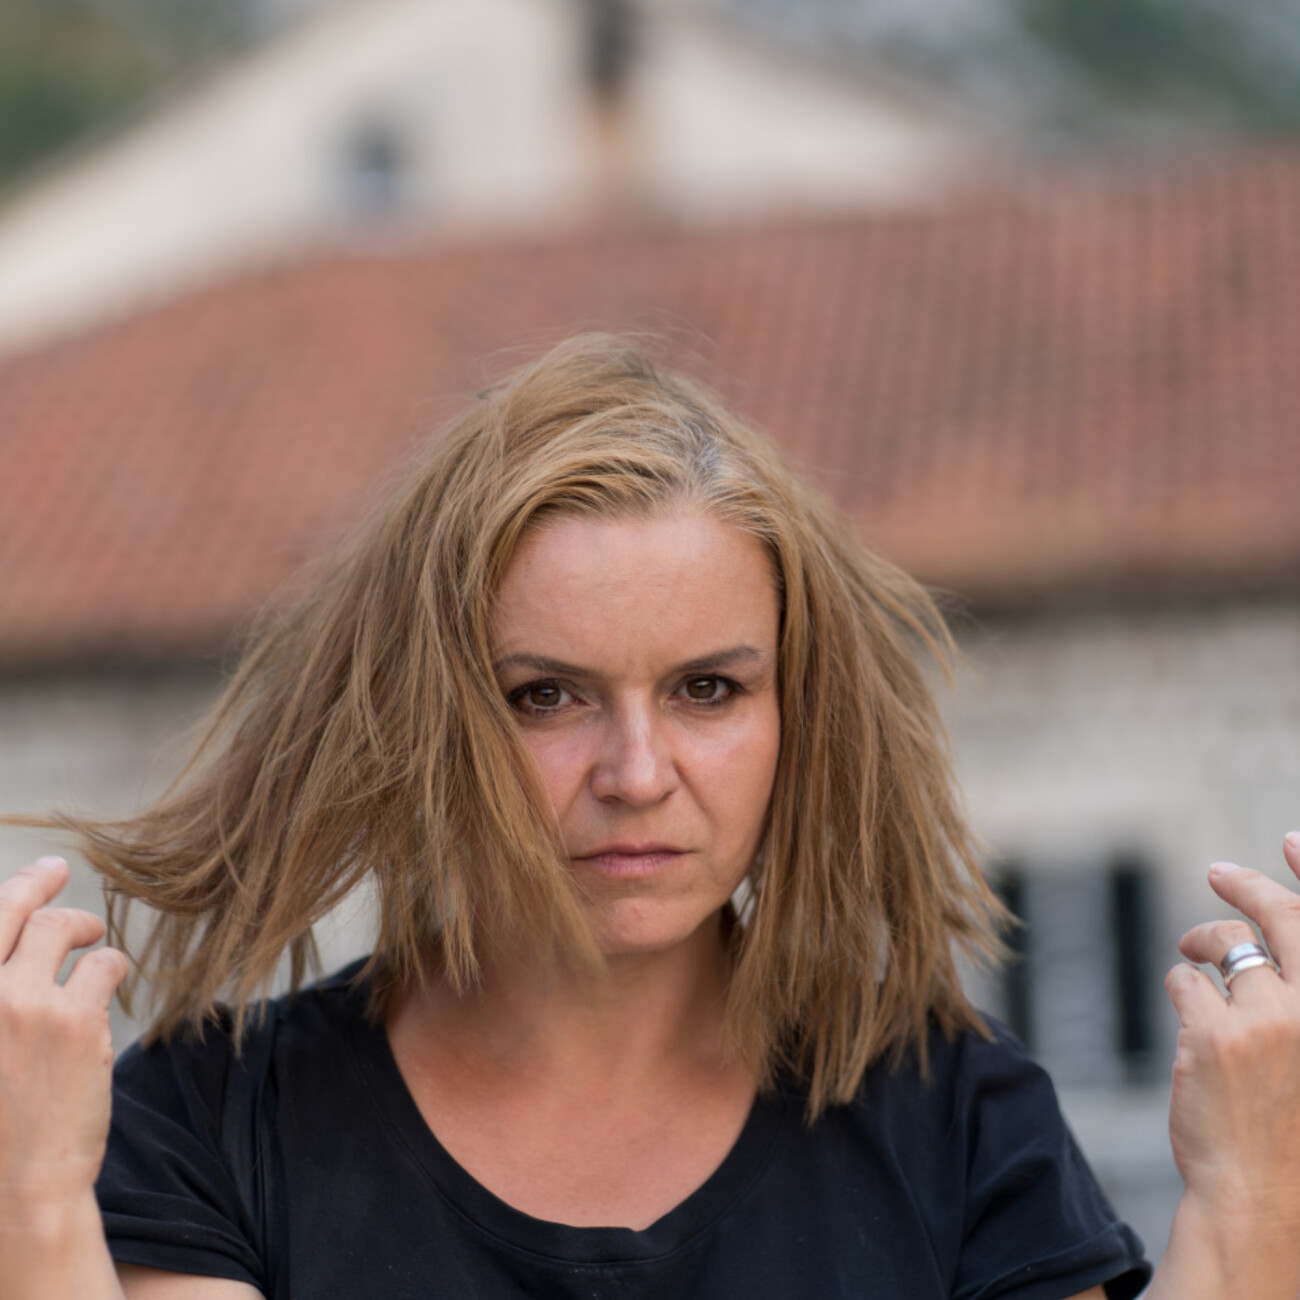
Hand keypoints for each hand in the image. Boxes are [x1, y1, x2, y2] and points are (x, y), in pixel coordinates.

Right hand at [0, 857, 128, 1208]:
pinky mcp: (74, 1019)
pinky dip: (110, 965)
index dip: (10, 893)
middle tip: (56, 872)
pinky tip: (110, 978)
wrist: (14, 1191)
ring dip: (81, 925)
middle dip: (36, 884)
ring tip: (92, 935)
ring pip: (60, 929)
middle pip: (10, 911)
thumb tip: (14, 962)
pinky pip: (103, 965)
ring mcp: (20, 1004)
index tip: (33, 876)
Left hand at [1161, 832, 1299, 1289]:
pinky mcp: (1213, 1034)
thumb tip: (1260, 944)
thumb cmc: (1290, 1130)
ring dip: (1201, 943)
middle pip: (1279, 918)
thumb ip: (1293, 996)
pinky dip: (1181, 987)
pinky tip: (1189, 1018)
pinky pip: (1183, 979)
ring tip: (1195, 958)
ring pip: (1221, 945)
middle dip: (1246, 886)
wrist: (1260, 1196)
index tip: (1291, 839)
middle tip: (1219, 873)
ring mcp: (1268, 1020)